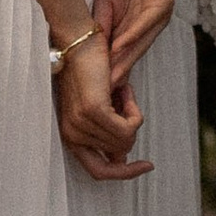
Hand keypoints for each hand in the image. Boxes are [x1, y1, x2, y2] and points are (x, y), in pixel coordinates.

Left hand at [53, 37, 151, 183]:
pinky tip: (125, 89)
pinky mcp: (94, 111)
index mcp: (70, 137)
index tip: (145, 165)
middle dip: (131, 132)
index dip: (124, 173)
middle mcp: (72, 135)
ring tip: (123, 91)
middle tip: (129, 105)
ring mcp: (82, 124)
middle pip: (120, 154)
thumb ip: (108, 133)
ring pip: (127, 139)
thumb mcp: (99, 109)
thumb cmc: (89, 72)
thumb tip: (122, 158)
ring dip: (133, 115)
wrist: (77, 42)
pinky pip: (130, 126)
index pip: (98, 172)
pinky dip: (134, 110)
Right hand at [92, 0, 195, 86]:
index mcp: (131, 30)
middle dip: (115, 77)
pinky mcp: (162, 4)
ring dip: (123, 61)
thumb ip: (102, 26)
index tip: (91, 94)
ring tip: (109, 79)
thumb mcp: (106, 3)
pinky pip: (146, 22)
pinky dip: (132, 34)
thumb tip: (89, 50)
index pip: (118, 57)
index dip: (106, 74)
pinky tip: (119, 45)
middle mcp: (145, 29)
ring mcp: (155, 18)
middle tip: (101, 99)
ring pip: (138, 44)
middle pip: (129, 57)